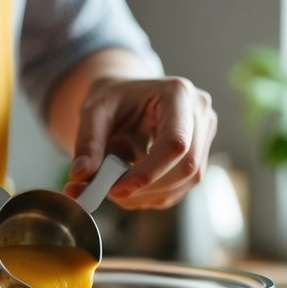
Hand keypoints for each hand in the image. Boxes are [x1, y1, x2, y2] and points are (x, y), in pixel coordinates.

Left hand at [63, 75, 216, 209]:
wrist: (126, 95)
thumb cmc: (113, 98)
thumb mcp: (94, 111)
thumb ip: (87, 141)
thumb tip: (81, 174)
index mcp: (177, 93)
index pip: (175, 143)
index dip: (149, 172)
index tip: (117, 190)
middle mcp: (199, 112)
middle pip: (187, 167)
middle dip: (147, 188)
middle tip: (110, 193)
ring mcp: (205, 133)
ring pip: (187, 182)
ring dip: (149, 194)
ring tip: (116, 187)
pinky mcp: (201, 153)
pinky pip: (183, 187)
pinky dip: (154, 195)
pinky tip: (132, 187)